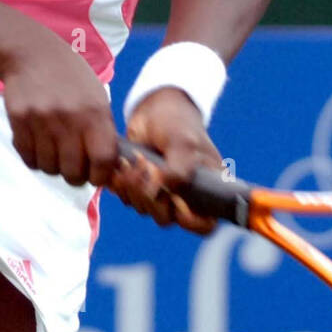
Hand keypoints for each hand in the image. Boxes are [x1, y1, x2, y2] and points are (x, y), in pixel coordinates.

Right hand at [0, 34, 117, 187]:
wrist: (31, 54)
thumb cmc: (71, 78)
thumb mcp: (98, 97)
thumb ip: (104, 131)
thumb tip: (109, 168)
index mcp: (95, 112)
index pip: (103, 160)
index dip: (101, 176)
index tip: (97, 175)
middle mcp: (69, 117)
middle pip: (73, 173)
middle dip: (76, 176)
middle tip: (74, 166)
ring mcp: (42, 120)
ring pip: (49, 168)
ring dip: (54, 166)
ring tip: (56, 150)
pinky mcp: (19, 120)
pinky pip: (28, 159)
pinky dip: (35, 158)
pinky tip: (39, 143)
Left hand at [114, 87, 219, 234]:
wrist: (152, 108)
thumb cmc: (176, 122)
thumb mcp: (182, 141)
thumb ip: (179, 169)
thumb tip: (163, 193)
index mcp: (208, 187)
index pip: (206, 223)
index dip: (191, 221)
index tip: (175, 202)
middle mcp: (186, 195)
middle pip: (168, 218)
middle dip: (152, 197)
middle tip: (147, 168)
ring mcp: (162, 192)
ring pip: (146, 210)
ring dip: (135, 189)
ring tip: (134, 161)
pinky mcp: (141, 186)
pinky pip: (130, 199)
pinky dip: (123, 186)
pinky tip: (124, 165)